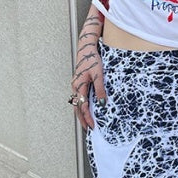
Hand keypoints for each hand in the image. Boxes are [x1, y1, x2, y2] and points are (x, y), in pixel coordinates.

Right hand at [70, 14, 105, 130]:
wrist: (86, 48)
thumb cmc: (92, 59)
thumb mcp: (99, 74)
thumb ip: (100, 89)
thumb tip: (102, 103)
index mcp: (79, 86)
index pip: (83, 107)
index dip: (87, 117)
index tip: (93, 126)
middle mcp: (75, 87)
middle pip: (77, 108)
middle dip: (82, 119)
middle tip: (89, 129)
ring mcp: (75, 85)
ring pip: (76, 103)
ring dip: (81, 114)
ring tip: (87, 122)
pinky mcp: (78, 83)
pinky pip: (78, 98)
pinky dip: (81, 106)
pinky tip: (86, 109)